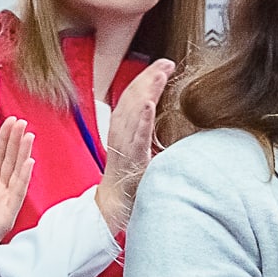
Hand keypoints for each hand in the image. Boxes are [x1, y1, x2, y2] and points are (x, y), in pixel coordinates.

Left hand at [0, 121, 32, 252]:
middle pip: (9, 161)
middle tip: (21, 122)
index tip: (9, 122)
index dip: (4, 140)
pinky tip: (28, 161)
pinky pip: (18, 193)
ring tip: (28, 136)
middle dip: (15, 141)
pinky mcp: (7, 214)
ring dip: (24, 154)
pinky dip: (24, 177)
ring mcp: (4, 202)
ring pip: (17, 173)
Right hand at [92, 60, 175, 230]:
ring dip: (146, 92)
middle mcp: (121, 138)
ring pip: (132, 114)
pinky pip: (136, 139)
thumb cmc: (128, 187)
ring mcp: (124, 150)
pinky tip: (150, 106)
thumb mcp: (140, 157)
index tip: (162, 66)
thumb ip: (146, 139)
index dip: (145, 82)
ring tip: (158, 75)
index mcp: (124, 135)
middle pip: (131, 102)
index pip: (133, 102)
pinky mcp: (131, 163)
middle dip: (147, 80)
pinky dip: (142, 121)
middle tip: (165, 63)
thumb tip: (165, 125)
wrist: (112, 213)